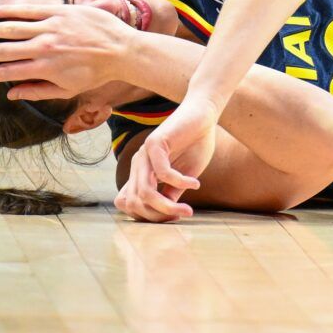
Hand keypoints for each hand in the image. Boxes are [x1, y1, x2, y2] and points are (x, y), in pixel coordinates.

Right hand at [0, 2, 136, 100]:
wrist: (122, 50)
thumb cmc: (95, 73)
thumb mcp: (67, 89)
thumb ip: (38, 91)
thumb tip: (11, 94)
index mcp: (44, 69)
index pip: (7, 72)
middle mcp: (44, 48)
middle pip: (3, 49)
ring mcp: (51, 27)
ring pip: (12, 27)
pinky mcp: (60, 12)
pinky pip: (30, 10)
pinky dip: (11, 10)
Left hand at [115, 103, 217, 222]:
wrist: (204, 114)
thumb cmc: (196, 143)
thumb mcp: (184, 176)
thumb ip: (172, 193)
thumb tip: (166, 213)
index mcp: (141, 172)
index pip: (129, 204)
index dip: (147, 217)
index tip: (174, 218)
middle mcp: (138, 164)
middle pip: (135, 203)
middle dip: (158, 216)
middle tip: (182, 215)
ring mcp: (144, 153)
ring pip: (145, 192)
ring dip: (167, 207)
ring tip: (187, 210)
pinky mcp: (155, 143)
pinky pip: (163, 173)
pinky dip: (180, 183)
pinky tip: (195, 183)